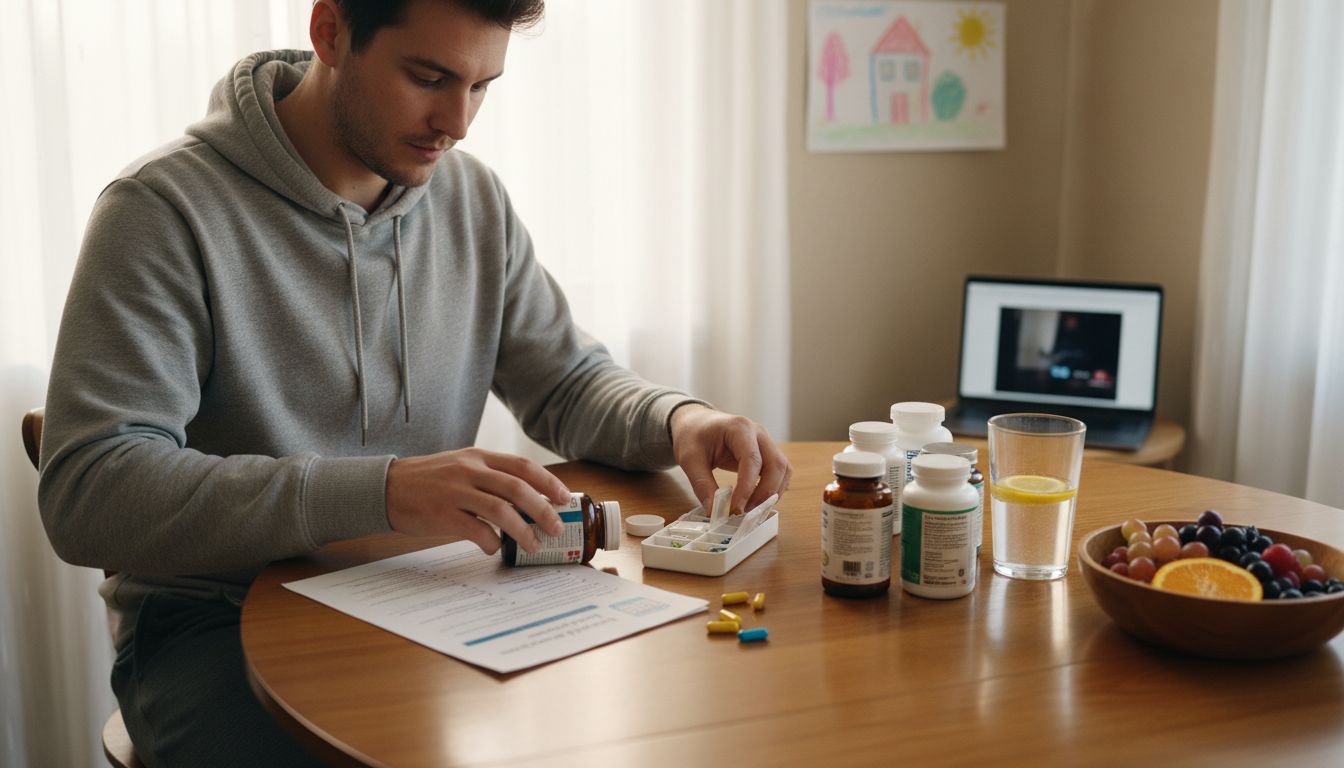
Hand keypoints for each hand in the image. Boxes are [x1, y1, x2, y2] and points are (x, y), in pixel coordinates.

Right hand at [385, 448, 570, 554]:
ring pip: (501, 510)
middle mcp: (469, 470)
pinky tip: (495, 548)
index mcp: (478, 457)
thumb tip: (527, 499)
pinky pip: (476, 530)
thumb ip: (489, 477)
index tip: (564, 498)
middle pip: (518, 488)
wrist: (385, 487)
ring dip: (523, 530)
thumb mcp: (460, 466)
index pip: (522, 466)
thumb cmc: (428, 480)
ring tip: (534, 545)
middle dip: (543, 510)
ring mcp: (455, 492)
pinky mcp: (442, 515)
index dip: (548, 482)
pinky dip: (491, 542)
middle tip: (556, 528)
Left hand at [669, 404, 791, 515]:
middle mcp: (758, 432)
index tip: (736, 508)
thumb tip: (713, 511)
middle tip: (746, 511)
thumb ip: (701, 483)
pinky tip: (757, 501)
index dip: (747, 487)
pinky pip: (779, 472)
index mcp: (739, 428)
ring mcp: (765, 441)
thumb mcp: (689, 458)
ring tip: (751, 509)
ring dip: (772, 492)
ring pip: (783, 469)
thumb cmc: (693, 435)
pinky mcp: (766, 452)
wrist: (696, 422)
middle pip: (776, 464)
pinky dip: (773, 488)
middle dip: (765, 492)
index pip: (751, 459)